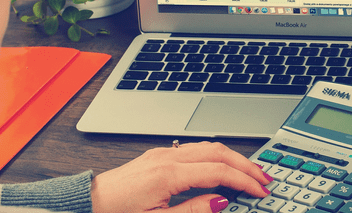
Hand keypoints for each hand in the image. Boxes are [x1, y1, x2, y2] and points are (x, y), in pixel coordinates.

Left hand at [91, 141, 272, 212]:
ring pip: (209, 146)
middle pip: (219, 152)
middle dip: (246, 164)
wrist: (87, 204)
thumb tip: (221, 201)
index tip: (260, 191)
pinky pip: (196, 148)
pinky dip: (217, 155)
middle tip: (264, 178)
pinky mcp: (158, 155)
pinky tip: (223, 166)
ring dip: (233, 157)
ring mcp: (163, 153)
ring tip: (249, 172)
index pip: (219, 172)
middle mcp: (167, 157)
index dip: (244, 181)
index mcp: (168, 175)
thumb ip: (193, 210)